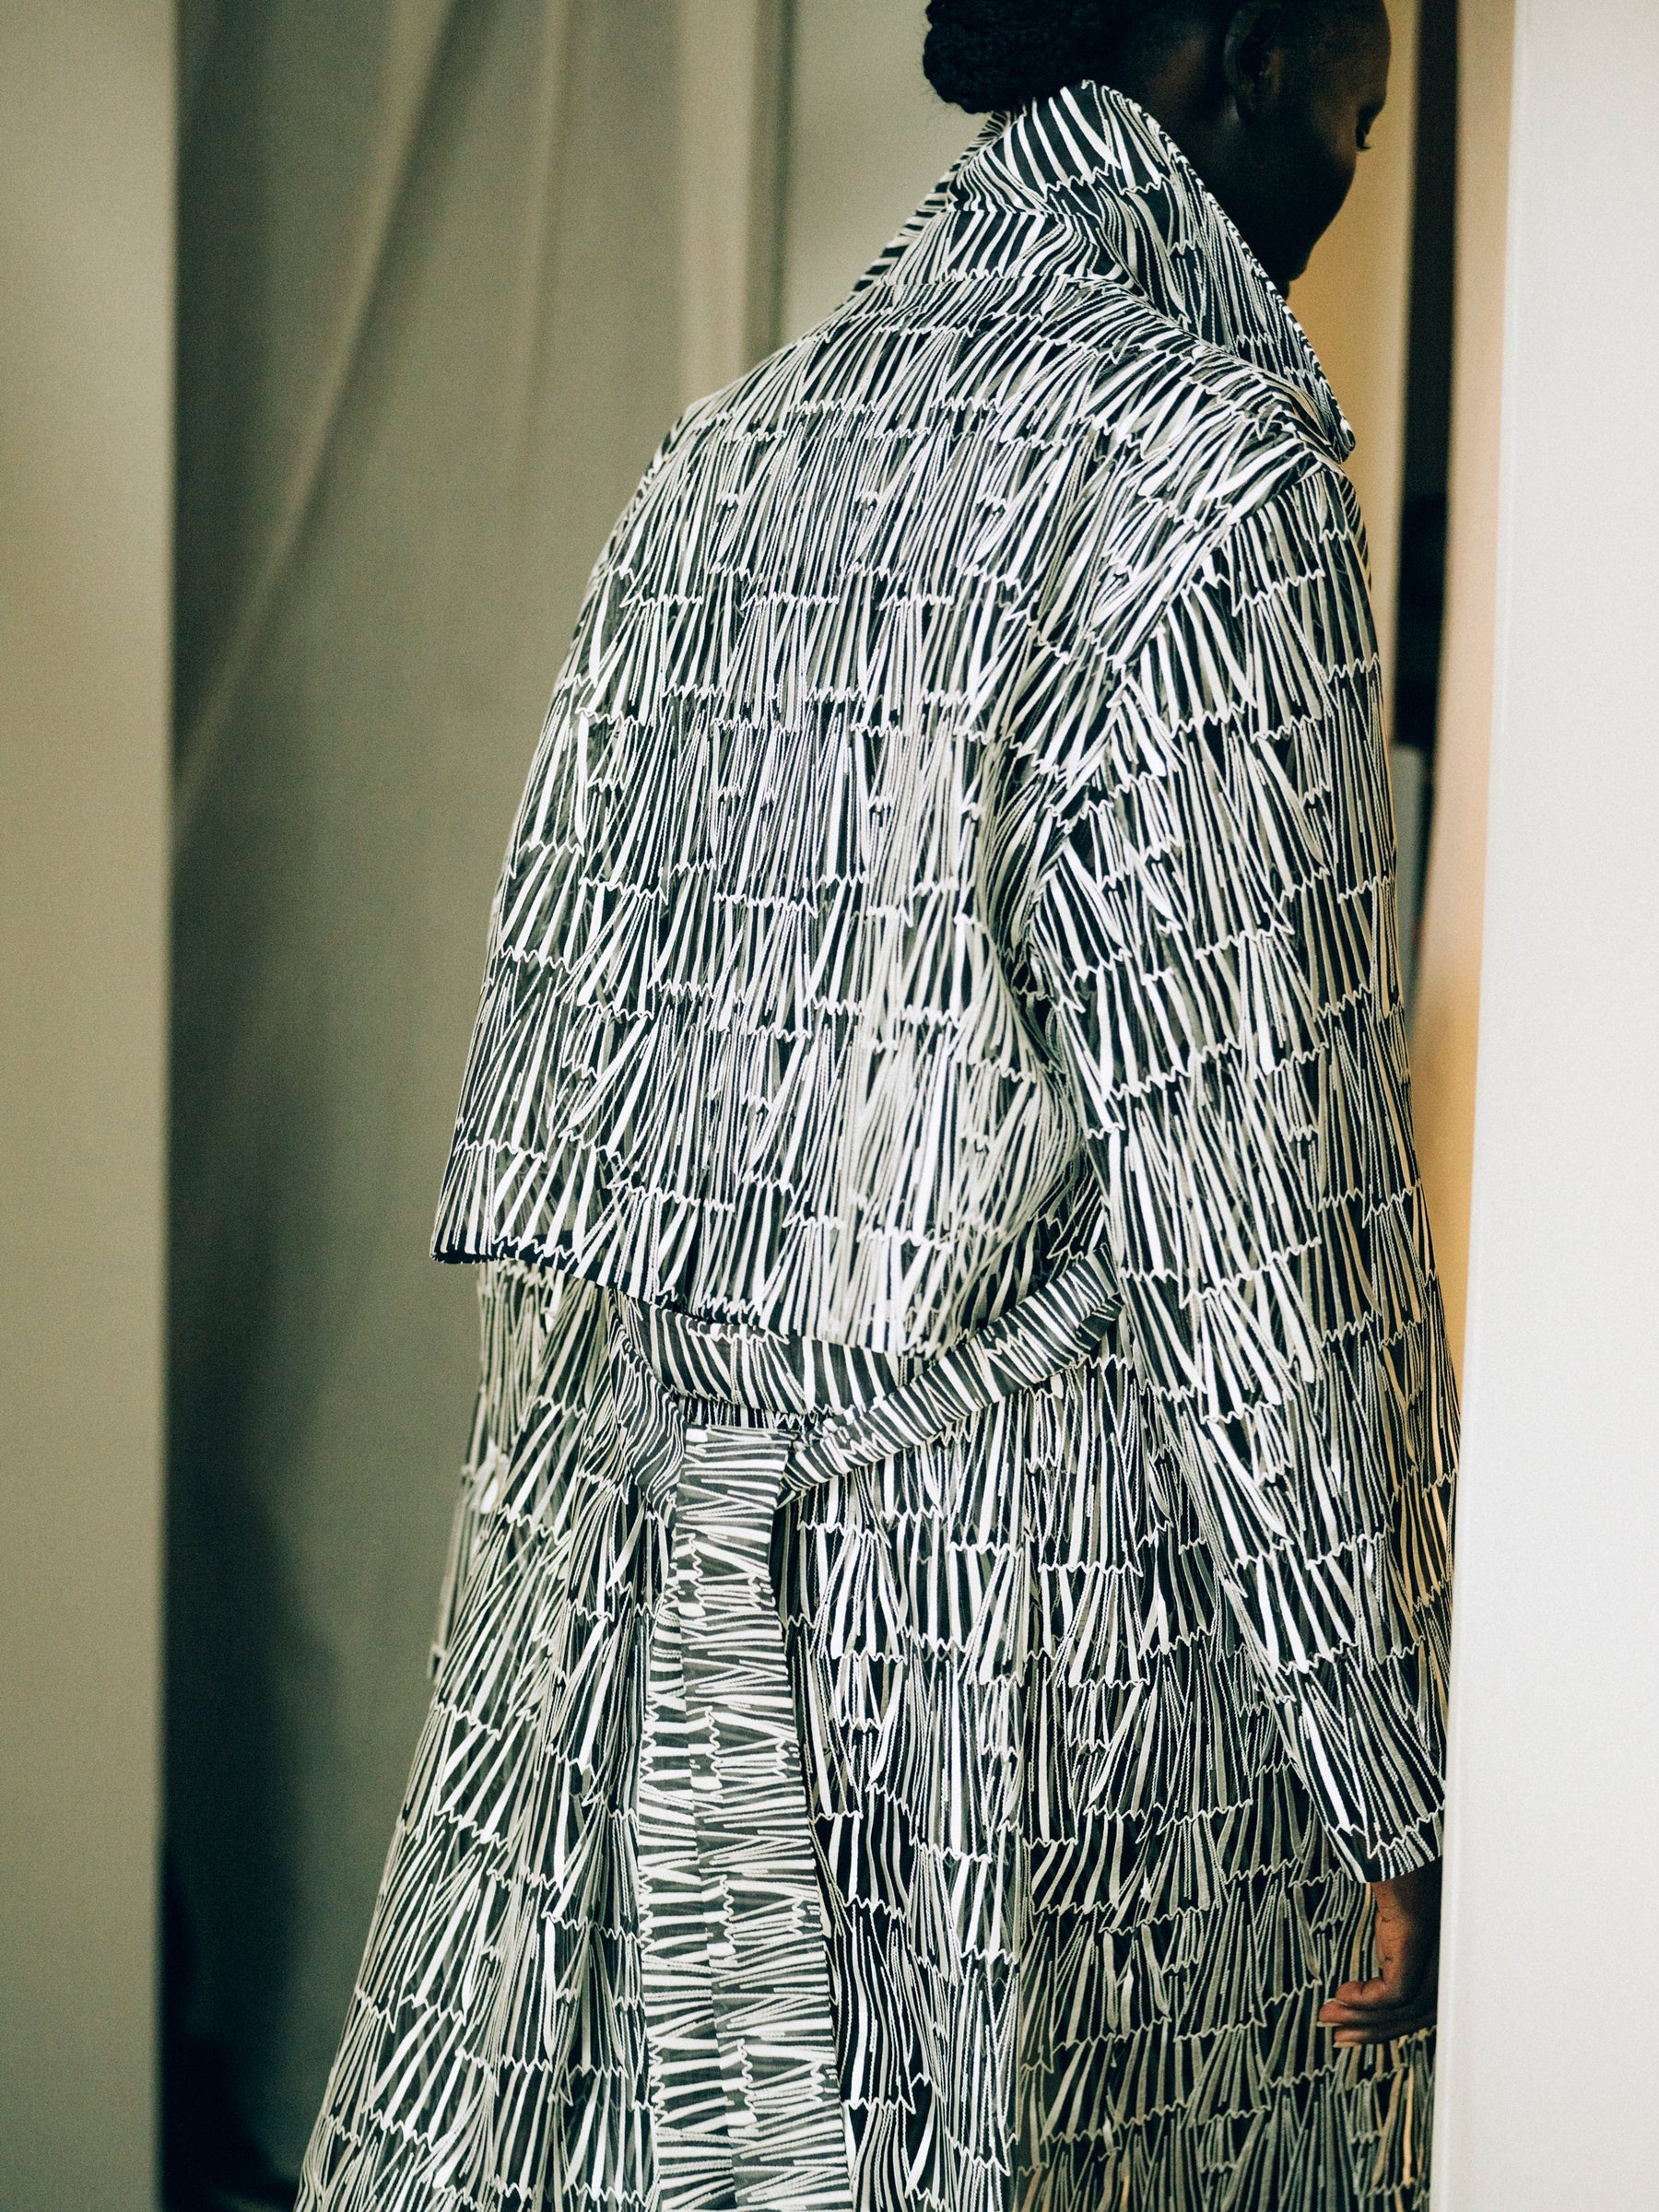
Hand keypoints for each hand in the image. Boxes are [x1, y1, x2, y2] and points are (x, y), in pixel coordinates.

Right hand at [1317, 1855, 1440, 2046]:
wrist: (1397, 1839)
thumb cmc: (1397, 1876)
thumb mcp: (1393, 1927)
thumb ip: (1391, 1955)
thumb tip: (1366, 1989)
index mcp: (1441, 1961)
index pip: (1419, 2012)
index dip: (1384, 2029)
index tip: (1350, 2034)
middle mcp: (1445, 1960)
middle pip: (1413, 2016)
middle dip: (1371, 2031)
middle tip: (1336, 2035)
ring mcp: (1435, 1951)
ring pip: (1403, 2008)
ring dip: (1362, 2018)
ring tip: (1329, 2016)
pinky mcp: (1418, 1939)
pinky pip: (1396, 1989)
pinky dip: (1367, 1998)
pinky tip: (1342, 1993)